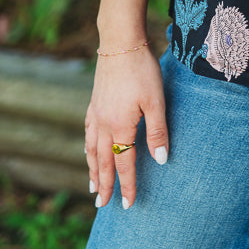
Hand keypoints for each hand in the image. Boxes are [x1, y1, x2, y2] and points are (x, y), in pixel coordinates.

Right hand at [84, 46, 168, 209]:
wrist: (121, 42)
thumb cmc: (142, 70)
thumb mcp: (156, 101)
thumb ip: (158, 131)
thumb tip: (161, 161)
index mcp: (120, 127)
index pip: (124, 164)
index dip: (127, 185)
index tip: (129, 205)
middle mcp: (103, 125)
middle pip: (103, 161)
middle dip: (105, 184)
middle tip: (103, 206)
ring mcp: (96, 113)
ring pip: (91, 150)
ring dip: (92, 170)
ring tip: (93, 187)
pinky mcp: (94, 102)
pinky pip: (88, 133)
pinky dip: (87, 148)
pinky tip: (88, 150)